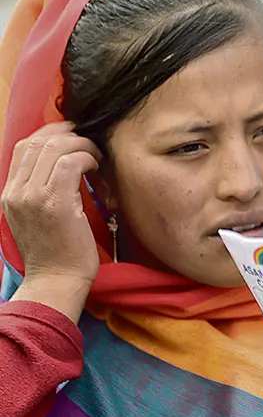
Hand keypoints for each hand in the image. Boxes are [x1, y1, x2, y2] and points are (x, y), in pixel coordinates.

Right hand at [2, 122, 101, 320]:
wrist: (57, 282)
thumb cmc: (58, 253)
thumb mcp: (39, 218)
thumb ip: (41, 191)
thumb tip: (64, 164)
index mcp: (10, 194)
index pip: (24, 147)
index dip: (50, 134)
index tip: (74, 135)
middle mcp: (16, 192)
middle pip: (38, 141)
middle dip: (68, 134)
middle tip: (91, 139)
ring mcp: (32, 196)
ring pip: (55, 147)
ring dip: (82, 145)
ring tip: (97, 157)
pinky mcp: (55, 202)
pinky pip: (71, 162)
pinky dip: (88, 158)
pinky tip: (98, 168)